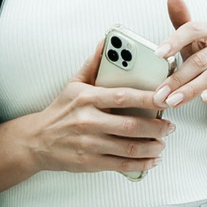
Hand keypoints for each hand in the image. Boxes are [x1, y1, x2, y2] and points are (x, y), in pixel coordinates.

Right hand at [25, 44, 177, 176]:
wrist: (36, 140)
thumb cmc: (60, 111)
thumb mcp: (74, 83)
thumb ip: (93, 64)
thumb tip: (105, 41)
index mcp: (87, 98)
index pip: (122, 96)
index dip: (148, 98)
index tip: (166, 97)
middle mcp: (87, 121)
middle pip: (130, 126)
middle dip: (156, 127)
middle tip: (169, 126)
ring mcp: (89, 144)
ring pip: (128, 148)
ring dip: (151, 147)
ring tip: (162, 143)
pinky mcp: (89, 162)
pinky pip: (120, 165)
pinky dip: (141, 164)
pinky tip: (151, 160)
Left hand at [155, 0, 206, 108]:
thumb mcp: (194, 42)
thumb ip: (181, 20)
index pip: (193, 29)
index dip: (175, 40)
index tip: (159, 54)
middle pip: (200, 59)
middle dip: (177, 78)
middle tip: (161, 93)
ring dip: (190, 90)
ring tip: (174, 101)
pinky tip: (204, 98)